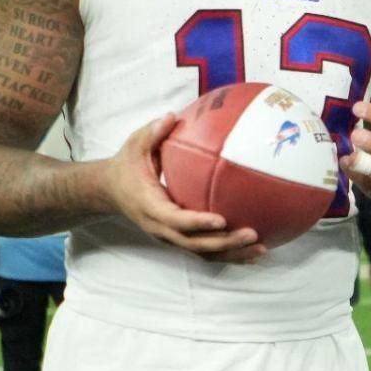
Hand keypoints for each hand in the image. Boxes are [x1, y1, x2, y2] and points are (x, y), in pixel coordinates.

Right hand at [103, 114, 263, 262]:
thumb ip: (152, 133)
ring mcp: (168, 237)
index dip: (197, 223)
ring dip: (231, 254)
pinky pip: (203, 251)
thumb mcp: (134, 146)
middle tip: (253, 234)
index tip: (221, 219)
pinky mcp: (177, 239)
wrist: (109, 191)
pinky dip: (227, 254)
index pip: (175, 219)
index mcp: (150, 206)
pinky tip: (252, 250)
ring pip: (201, 253)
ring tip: (261, 249)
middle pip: (194, 244)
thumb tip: (172, 116)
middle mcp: (160, 227)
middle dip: (224, 243)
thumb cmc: (126, 166)